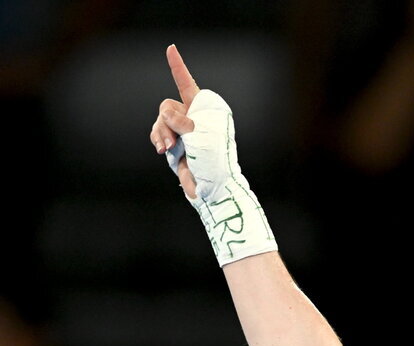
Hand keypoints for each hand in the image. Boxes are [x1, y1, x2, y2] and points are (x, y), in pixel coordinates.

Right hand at [148, 44, 199, 198]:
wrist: (211, 188)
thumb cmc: (213, 161)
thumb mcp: (199, 135)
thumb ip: (180, 120)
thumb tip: (166, 117)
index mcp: (204, 110)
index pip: (187, 85)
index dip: (178, 67)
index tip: (171, 48)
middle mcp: (193, 118)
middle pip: (168, 106)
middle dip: (169, 121)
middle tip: (179, 139)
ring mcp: (182, 132)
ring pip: (160, 121)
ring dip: (162, 133)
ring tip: (169, 149)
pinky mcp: (174, 145)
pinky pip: (158, 134)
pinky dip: (158, 139)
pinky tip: (163, 150)